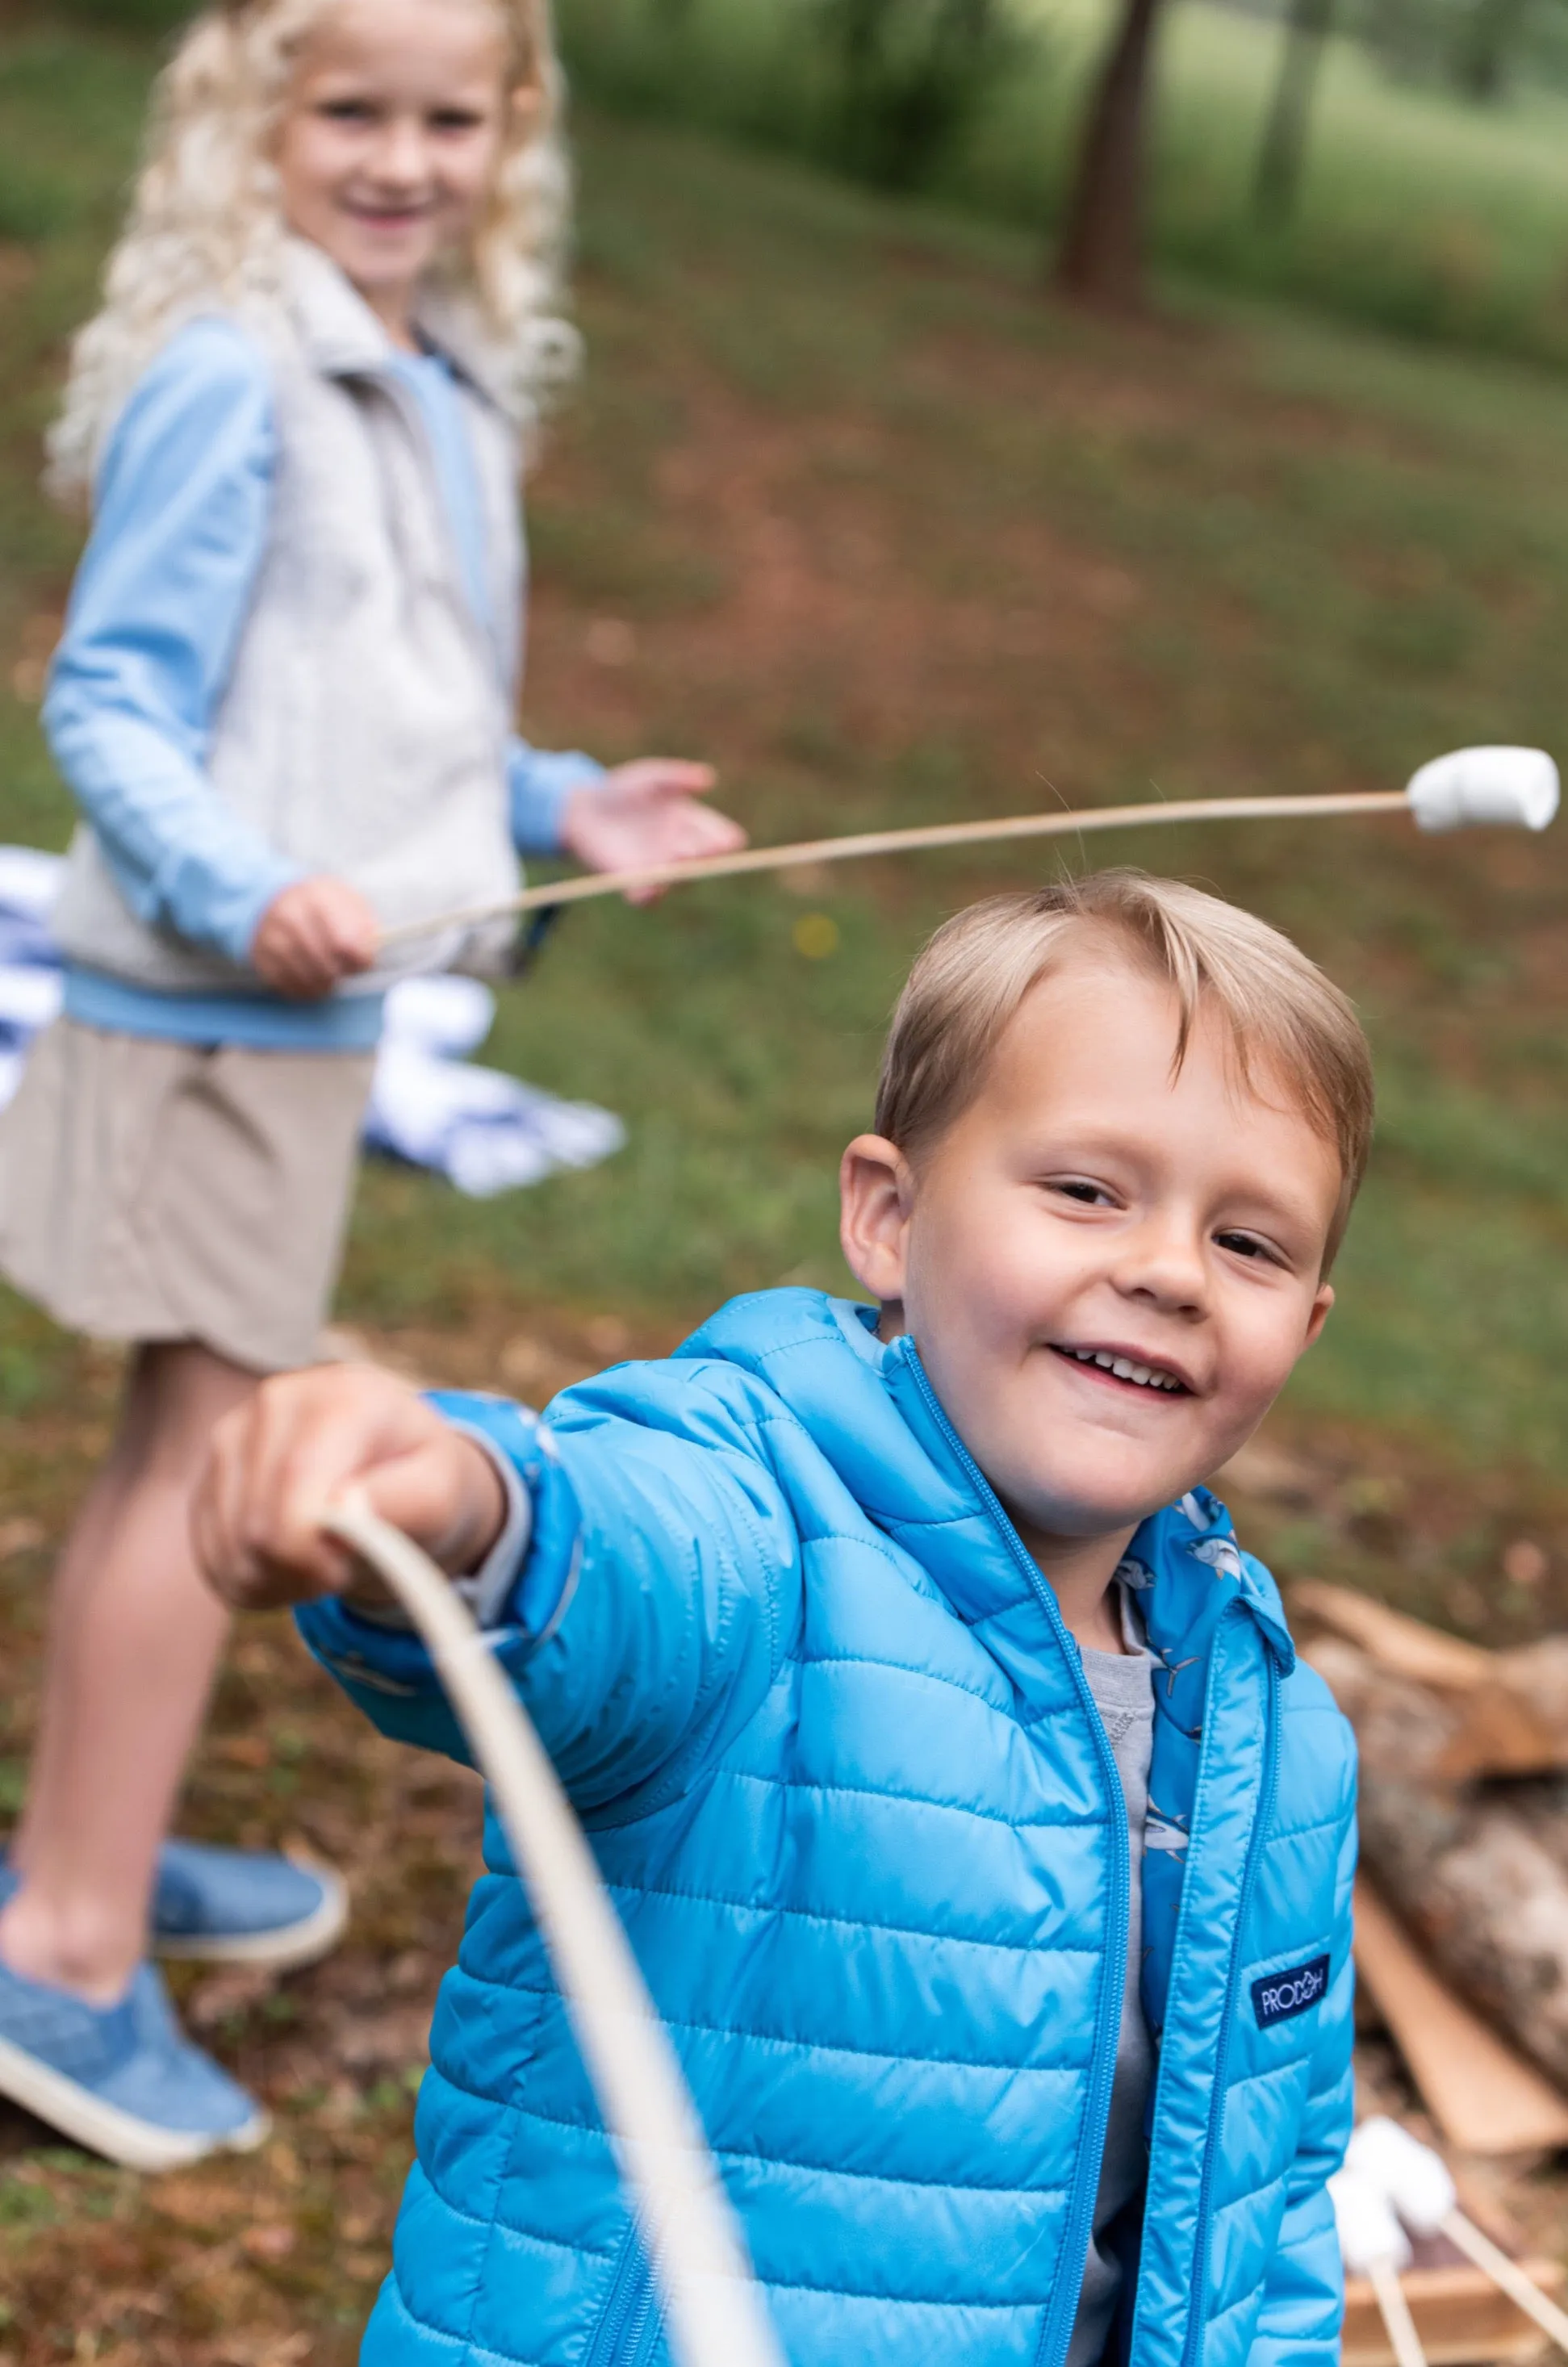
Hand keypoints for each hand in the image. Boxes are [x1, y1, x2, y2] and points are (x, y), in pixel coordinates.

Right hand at [192, 1366, 507, 1613]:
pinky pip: (210, 1554)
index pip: (297, 1482)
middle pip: (258, 1524)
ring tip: (317, 1565)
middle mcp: (279, 1401)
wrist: (397, 1467)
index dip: (311, 1550)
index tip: (343, 1571)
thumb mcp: (441, 1493)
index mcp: (343, 1396)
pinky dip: (249, 1580)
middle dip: (297, 1572)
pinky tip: (286, 1566)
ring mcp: (235, 1432)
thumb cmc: (424, 1481)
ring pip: (229, 1546)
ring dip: (274, 1581)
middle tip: (337, 1571)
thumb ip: (406, 1500)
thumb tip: (344, 1505)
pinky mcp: (210, 1471)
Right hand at [251, 876, 379, 998]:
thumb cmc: (325, 906)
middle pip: (323, 957)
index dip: (358, 957)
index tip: (364, 962)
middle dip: (341, 970)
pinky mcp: (260, 954)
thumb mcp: (349, 903)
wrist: (280, 900)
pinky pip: (287, 983)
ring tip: (333, 979)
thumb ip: (364, 926)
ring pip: (305, 973)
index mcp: (318, 895)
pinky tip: (315, 983)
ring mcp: (270, 933)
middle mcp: (289, 911)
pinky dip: (305, 989)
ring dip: (324, 983)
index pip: (343, 939)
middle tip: (348, 971)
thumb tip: (366, 954)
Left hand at [560, 760, 745, 902]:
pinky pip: (647, 898)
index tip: (726, 841)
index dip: (727, 842)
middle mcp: (682, 851)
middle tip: (693, 845)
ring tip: (677, 856)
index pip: (723, 839)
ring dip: (682, 873)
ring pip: (680, 881)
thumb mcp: (650, 777)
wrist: (584, 809)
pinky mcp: (632, 883)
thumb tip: (709, 779)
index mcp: (694, 825)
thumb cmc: (623, 790)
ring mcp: (659, 869)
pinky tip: (651, 888)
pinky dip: (650, 895)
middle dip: (704, 855)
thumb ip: (677, 777)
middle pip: (707, 862)